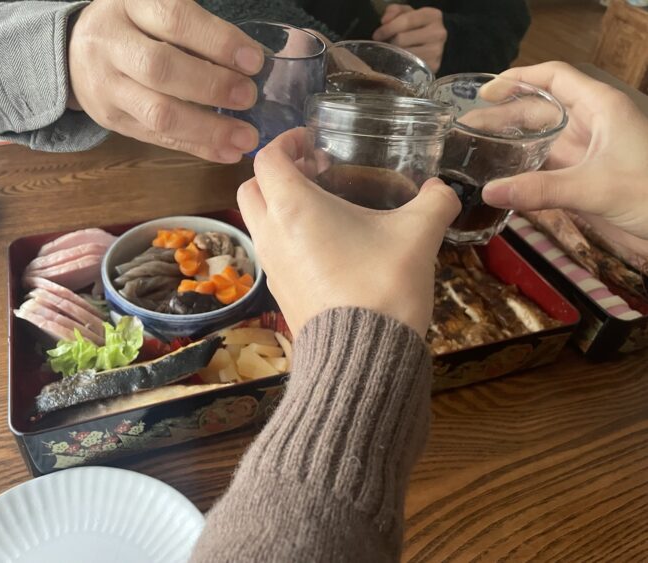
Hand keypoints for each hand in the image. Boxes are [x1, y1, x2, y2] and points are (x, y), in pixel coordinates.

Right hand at [67, 0, 263, 162]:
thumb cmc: (133, 27)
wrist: (74, 52)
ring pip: (158, 112)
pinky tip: (228, 152)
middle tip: (249, 97)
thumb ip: (196, 29)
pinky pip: (159, 138)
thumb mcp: (154, 10)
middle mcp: (111, 44)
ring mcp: (108, 87)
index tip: (254, 60)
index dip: (216, 40)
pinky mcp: (113, 120)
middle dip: (211, 86)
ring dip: (208, 129)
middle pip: (160, 68)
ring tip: (245, 137)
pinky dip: (197, 147)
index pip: (174, 19)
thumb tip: (252, 62)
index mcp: (130, 5)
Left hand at [237, 128, 459, 336]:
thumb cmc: (382, 284)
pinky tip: (327, 246)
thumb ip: (435, 202)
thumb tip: (445, 189)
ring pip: (258, 221)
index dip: (286, 142)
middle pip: (252, 188)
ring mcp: (271, 266)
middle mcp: (271, 233)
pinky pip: (271, 251)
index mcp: (293, 207)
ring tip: (325, 209)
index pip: (268, 159)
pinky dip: (286, 236)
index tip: (311, 142)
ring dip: (280, 206)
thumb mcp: (418, 235)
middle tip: (315, 173)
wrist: (362, 355)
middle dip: (277, 173)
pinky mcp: (279, 292)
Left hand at [372, 5, 446, 72]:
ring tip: (393, 52)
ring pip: (405, 54)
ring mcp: (437, 51)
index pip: (406, 21)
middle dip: (390, 42)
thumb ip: (394, 11)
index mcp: (433, 15)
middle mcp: (438, 33)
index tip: (376, 35)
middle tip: (386, 45)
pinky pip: (410, 66)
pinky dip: (401, 65)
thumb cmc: (415, 27)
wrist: (431, 44)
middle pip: (402, 39)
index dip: (388, 28)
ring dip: (394, 54)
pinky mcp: (433, 66)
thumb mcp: (406, 14)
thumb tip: (384, 21)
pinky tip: (399, 61)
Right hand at [481, 62, 647, 240]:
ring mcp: (586, 153)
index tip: (486, 90)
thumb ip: (540, 190)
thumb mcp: (594, 188)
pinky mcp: (583, 179)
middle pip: (539, 110)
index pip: (554, 78)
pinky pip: (545, 170)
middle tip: (468, 128)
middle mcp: (590, 126)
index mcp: (599, 108)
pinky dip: (521, 173)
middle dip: (503, 116)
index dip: (519, 79)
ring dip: (509, 144)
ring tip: (474, 150)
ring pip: (540, 141)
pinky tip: (499, 181)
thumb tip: (490, 192)